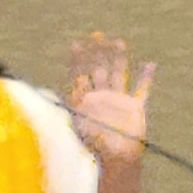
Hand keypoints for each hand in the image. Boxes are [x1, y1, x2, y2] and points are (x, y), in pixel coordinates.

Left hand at [65, 31, 155, 168]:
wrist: (115, 157)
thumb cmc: (93, 144)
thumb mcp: (74, 123)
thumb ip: (65, 107)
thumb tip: (43, 95)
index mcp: (84, 100)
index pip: (80, 74)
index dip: (77, 59)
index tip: (77, 43)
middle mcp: (101, 97)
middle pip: (99, 69)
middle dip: (97, 53)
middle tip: (98, 34)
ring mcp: (118, 101)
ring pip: (119, 73)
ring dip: (118, 58)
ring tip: (118, 42)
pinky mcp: (135, 107)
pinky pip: (142, 89)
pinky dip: (146, 77)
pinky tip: (149, 63)